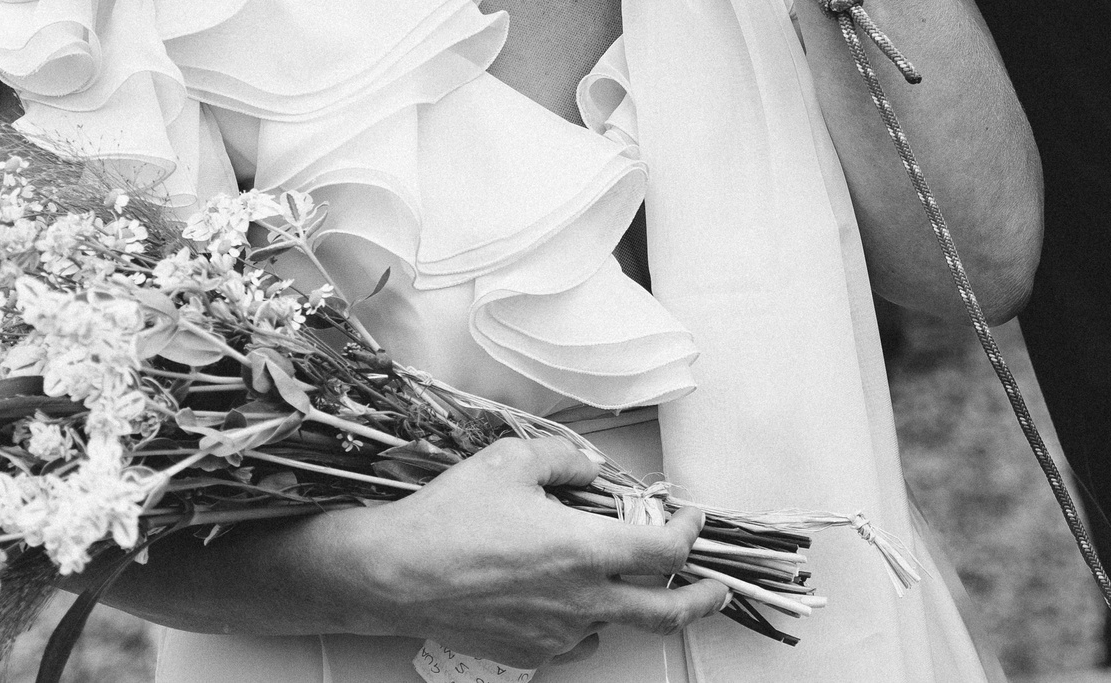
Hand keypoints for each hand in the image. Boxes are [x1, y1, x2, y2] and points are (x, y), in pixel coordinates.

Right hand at [334, 438, 725, 665]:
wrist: (392, 575)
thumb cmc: (448, 518)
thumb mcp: (511, 462)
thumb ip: (564, 460)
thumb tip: (590, 469)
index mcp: (585, 549)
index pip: (666, 550)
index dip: (691, 533)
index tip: (690, 518)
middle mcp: (580, 599)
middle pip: (666, 612)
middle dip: (702, 600)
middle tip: (718, 589)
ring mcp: (555, 632)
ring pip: (615, 622)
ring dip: (628, 601)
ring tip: (620, 578)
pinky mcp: (528, 652)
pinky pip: (574, 640)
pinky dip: (585, 620)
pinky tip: (572, 601)